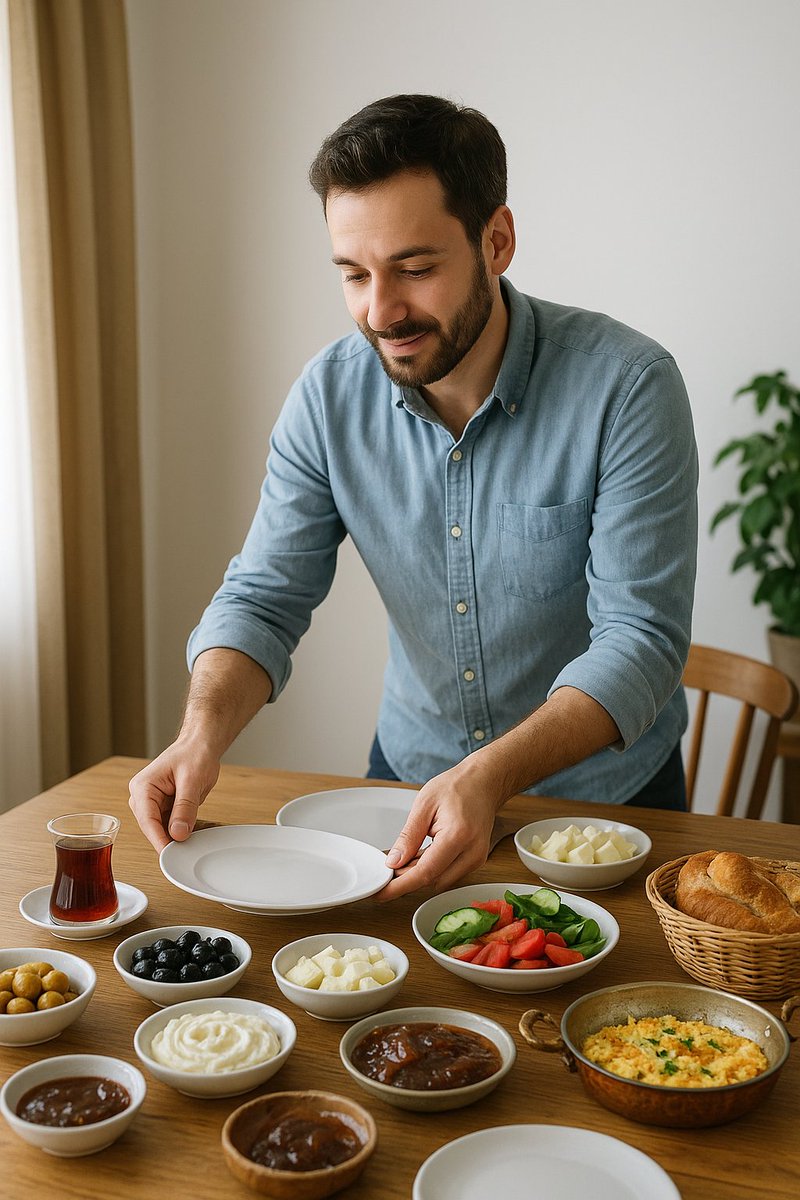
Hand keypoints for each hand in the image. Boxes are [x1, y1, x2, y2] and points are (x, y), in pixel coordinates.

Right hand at [128, 740, 220, 852]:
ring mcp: (152, 803)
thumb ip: (185, 808)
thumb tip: (177, 833)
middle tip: (184, 854)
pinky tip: (192, 834)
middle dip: (168, 840)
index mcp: (143, 787)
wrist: (200, 746)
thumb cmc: (195, 754)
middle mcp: (142, 796)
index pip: (147, 820)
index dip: (159, 840)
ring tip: (191, 843)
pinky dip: (180, 831)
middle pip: (152, 828)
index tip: (170, 855)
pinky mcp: (163, 807)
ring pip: (160, 829)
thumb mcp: (192, 781)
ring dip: (175, 836)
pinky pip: (169, 825)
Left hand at [377, 761, 501, 900]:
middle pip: (432, 880)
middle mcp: (472, 852)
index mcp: (458, 836)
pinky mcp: (476, 860)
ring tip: (407, 855)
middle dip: (408, 877)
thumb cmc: (457, 787)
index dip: (401, 886)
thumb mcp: (424, 805)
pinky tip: (420, 855)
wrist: (484, 783)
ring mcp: (477, 858)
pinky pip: (449, 873)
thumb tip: (394, 862)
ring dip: (420, 873)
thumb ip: (408, 836)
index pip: (425, 872)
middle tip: (389, 866)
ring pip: (440, 880)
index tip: (382, 893)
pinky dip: (432, 868)